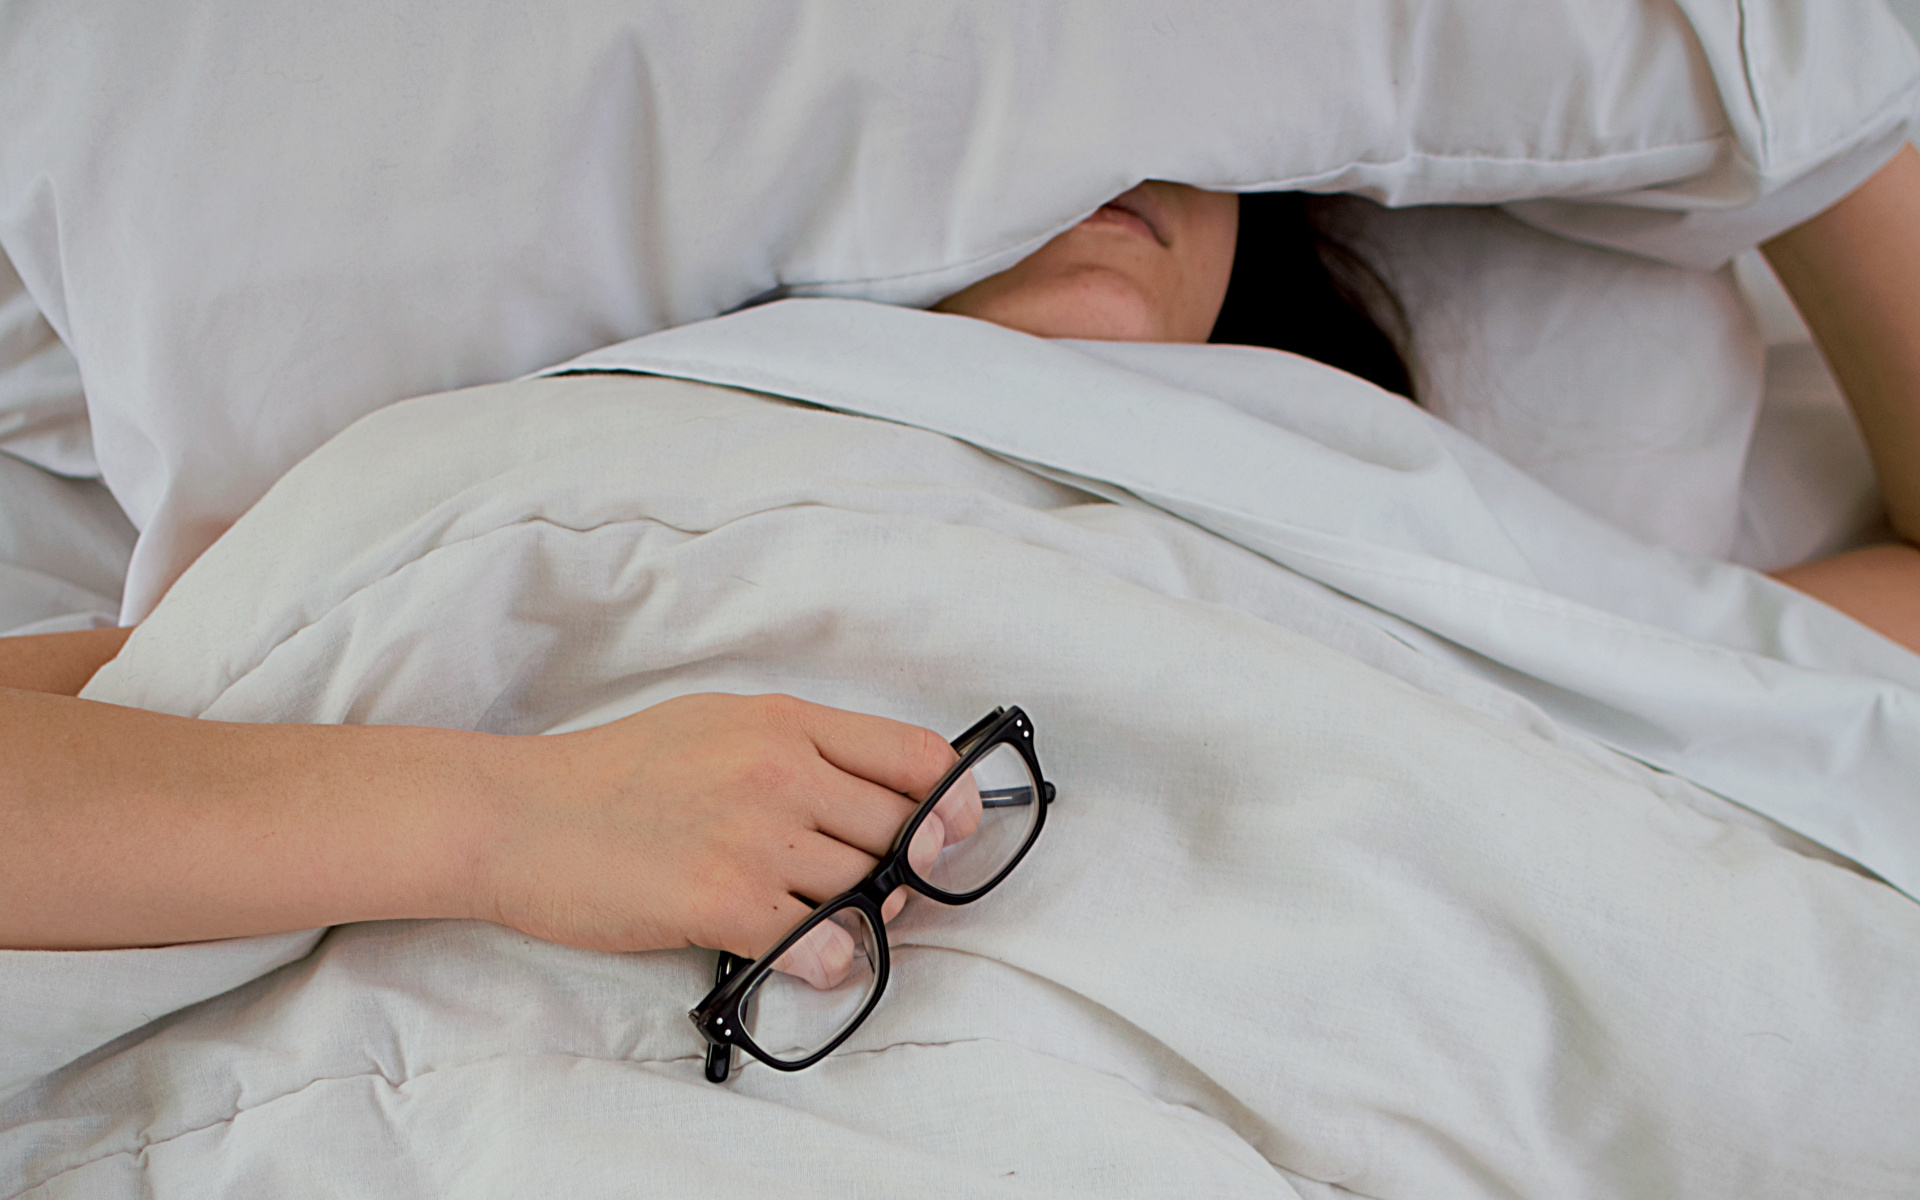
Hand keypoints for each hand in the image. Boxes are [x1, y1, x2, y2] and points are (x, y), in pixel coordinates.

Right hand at [470, 693, 959, 980]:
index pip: (915, 756)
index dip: (952, 802)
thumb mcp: (715, 724)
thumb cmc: (611, 774)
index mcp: (783, 721)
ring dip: (866, 918)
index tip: (953, 832)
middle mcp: (779, 770)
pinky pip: (822, 942)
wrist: (516, 815)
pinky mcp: (721, 899)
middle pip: (903, 831)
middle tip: (882, 892)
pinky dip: (829, 959)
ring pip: (868, 888)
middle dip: (908, 871)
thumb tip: (875, 794)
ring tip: (830, 923)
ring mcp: (753, 835)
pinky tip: (806, 955)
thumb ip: (797, 750)